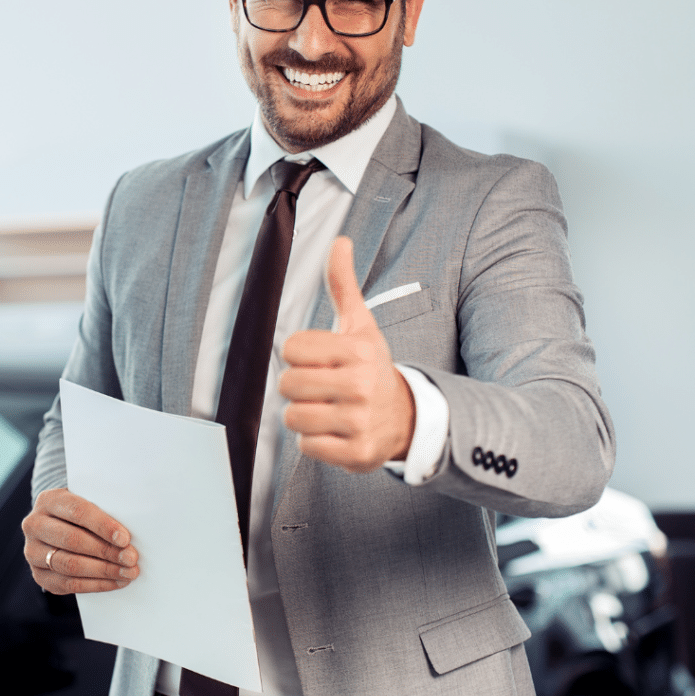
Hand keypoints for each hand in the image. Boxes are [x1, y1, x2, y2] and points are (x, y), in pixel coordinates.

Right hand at [21, 487, 139, 593]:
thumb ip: (104, 510)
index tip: (125, 538)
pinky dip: (96, 584)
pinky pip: (68, 584)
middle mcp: (35, 525)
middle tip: (131, 558)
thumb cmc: (83, 511)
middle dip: (106, 551)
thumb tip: (129, 534)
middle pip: (73, 540)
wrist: (59, 524)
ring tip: (128, 572)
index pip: (78, 512)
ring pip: (70, 565)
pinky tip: (116, 582)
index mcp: (49, 500)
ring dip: (104, 571)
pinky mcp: (39, 575)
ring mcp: (33, 552)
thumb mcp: (89, 500)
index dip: (103, 526)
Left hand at [280, 236, 414, 472]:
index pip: (292, 348)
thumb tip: (340, 241)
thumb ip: (343, 285)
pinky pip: (307, 447)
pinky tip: (336, 432)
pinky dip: (316, 442)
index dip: (300, 355)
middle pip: (288, 384)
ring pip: (293, 417)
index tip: (320, 360)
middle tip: (323, 387)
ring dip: (305, 415)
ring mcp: (359, 421)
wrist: (406, 418)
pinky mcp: (356, 453)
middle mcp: (360, 385)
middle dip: (299, 387)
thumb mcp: (361, 326)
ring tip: (328, 410)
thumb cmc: (372, 368)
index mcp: (358, 351)